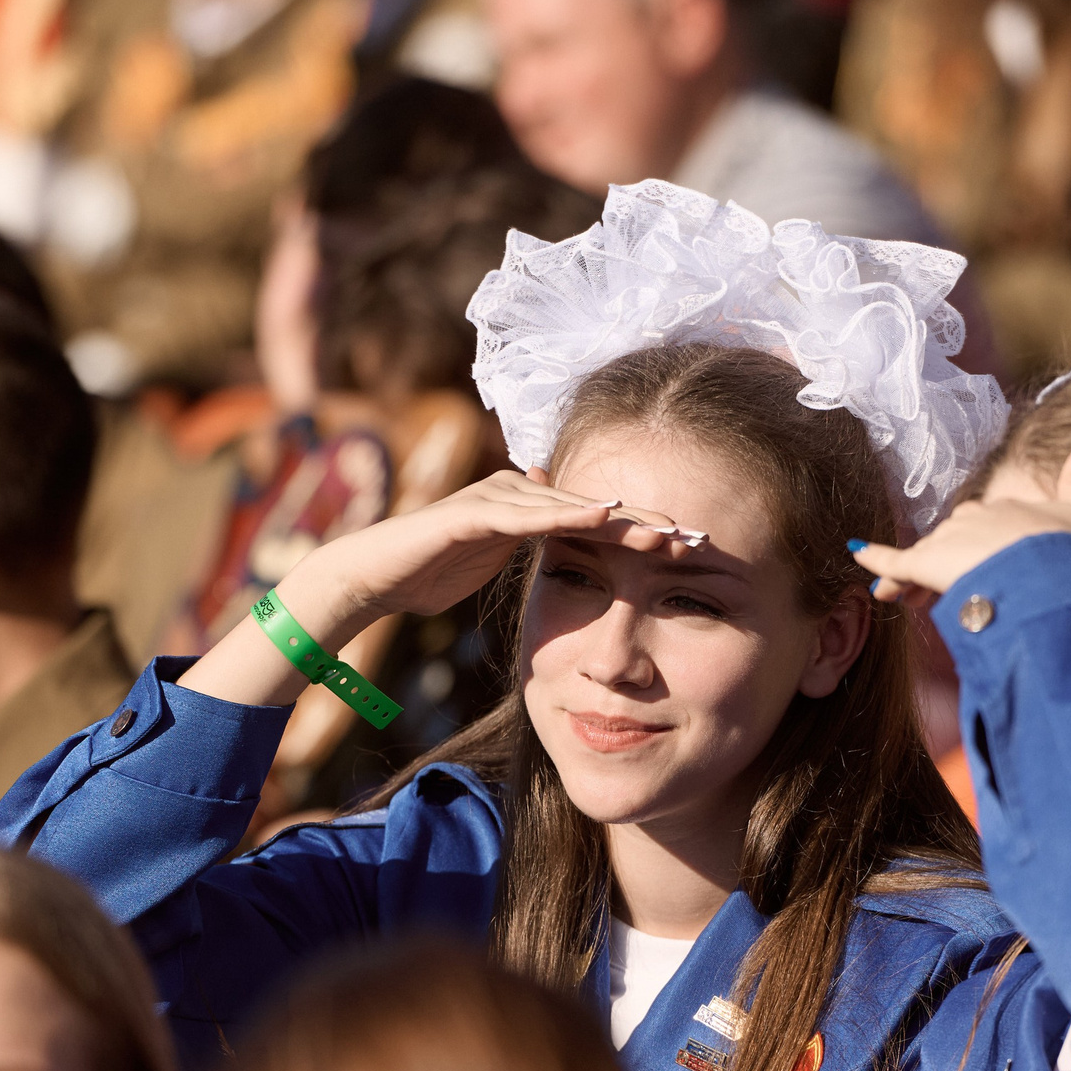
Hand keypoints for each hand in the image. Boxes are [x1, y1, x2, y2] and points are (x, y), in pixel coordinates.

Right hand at [291, 469, 699, 631]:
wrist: (370, 576)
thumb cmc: (426, 573)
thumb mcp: (490, 564)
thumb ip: (525, 552)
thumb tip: (556, 552)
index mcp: (529, 512)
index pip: (598, 521)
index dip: (644, 533)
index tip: (691, 550)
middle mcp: (519, 494)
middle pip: (596, 507)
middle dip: (648, 523)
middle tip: (700, 537)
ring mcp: (497, 498)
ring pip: (572, 506)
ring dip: (622, 518)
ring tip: (668, 530)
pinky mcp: (474, 511)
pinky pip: (530, 512)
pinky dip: (568, 514)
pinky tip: (605, 515)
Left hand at [859, 433, 1070, 612]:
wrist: (1052, 577)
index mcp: (1003, 509)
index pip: (982, 528)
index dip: (981, 549)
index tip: (984, 568)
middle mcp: (972, 519)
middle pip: (954, 542)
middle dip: (952, 565)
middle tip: (950, 594)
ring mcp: (950, 541)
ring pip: (929, 558)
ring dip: (921, 578)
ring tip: (913, 599)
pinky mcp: (927, 563)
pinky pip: (892, 560)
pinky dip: (874, 556)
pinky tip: (855, 552)